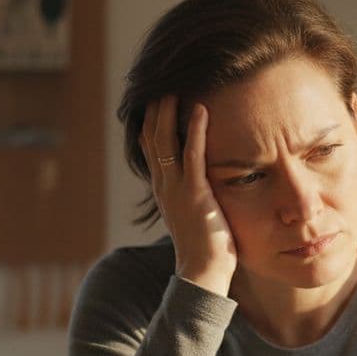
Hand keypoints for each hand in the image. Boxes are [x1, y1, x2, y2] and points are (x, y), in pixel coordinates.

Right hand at [140, 95, 236, 295]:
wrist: (203, 273)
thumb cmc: (206, 248)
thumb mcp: (195, 214)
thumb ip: (195, 194)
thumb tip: (204, 182)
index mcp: (163, 189)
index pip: (150, 146)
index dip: (151, 120)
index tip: (157, 97)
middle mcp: (164, 185)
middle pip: (151, 136)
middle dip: (155, 108)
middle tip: (161, 82)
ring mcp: (176, 188)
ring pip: (164, 140)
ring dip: (169, 111)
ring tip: (175, 87)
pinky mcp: (195, 192)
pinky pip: (192, 153)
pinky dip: (194, 129)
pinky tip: (201, 109)